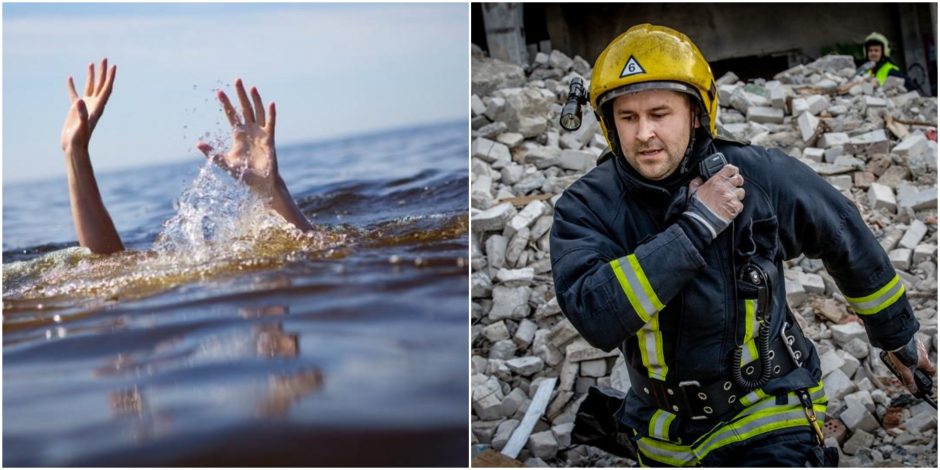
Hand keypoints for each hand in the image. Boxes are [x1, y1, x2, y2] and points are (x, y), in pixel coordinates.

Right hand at [61, 58, 115, 151]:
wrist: (74, 146)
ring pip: (89, 87)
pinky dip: (73, 86)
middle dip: (103, 72)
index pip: (106, 89)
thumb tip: (80, 101)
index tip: (113, 66)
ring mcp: (85, 106)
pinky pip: (75, 94)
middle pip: (100, 85)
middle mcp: (94, 104)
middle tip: (104, 59)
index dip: (110, 78)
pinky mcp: (75, 109)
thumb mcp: (81, 125)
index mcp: (98, 107)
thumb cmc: (80, 138)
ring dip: (91, 76)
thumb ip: (81, 113)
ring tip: (91, 63)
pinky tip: (70, 77)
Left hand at [197, 79, 278, 196]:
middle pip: (245, 108)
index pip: (231, 115)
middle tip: (237, 80)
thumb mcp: (225, 162)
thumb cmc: (243, 174)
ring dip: (255, 100)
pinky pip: (270, 124)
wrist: (260, 183)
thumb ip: (213, 153)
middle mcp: (249, 131)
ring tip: (252, 87)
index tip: (219, 92)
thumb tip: (198, 144)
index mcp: (238, 134)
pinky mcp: (269, 139)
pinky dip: (271, 114)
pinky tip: (271, 104)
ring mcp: (260, 134)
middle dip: (240, 94)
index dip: (226, 103)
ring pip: (257, 112)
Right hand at [688, 164, 744, 221]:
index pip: (730, 169)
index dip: (733, 169)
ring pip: (741, 191)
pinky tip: (730, 207)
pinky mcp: (734, 208)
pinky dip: (737, 206)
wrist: (701, 221)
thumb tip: (699, 178)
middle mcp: (725, 188)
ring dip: (737, 194)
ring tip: (731, 198)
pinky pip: (741, 204)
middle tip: (734, 184)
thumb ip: (696, 182)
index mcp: (715, 181)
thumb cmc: (696, 207)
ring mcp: (731, 198)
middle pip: (738, 179)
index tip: (732, 172)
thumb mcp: (692, 191)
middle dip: (737, 181)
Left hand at [887, 338, 936, 394]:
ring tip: (899, 362)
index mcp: (924, 361)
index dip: (928, 376)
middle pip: (922, 364)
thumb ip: (909, 380)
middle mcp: (923, 353)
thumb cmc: (900, 355)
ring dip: (909, 360)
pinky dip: (906, 352)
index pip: (932, 370)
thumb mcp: (904, 370)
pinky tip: (897, 354)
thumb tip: (914, 390)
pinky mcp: (911, 340)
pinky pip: (911, 348)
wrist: (894, 339)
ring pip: (916, 355)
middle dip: (914, 369)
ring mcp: (918, 346)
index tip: (924, 378)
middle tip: (906, 371)